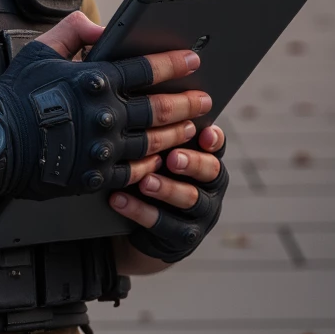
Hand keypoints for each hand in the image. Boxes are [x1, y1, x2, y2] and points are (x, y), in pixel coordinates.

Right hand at [0, 10, 212, 204]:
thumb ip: (72, 30)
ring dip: (177, 132)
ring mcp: (102, 147)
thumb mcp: (40, 51)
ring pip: (153, 140)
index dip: (173, 63)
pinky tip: (162, 157)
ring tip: (191, 126)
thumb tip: (99, 26)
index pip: (146, 68)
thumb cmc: (15, 96)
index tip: (193, 59)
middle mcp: (104, 114)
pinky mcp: (95, 175)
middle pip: (160, 107)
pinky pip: (135, 170)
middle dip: (188, 101)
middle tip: (205, 98)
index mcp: (94, 80)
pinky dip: (153, 163)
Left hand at [112, 123, 228, 263]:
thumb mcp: (156, 153)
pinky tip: (118, 199)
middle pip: (210, 171)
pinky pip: (163, 224)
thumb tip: (141, 96)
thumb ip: (158, 132)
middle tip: (173, 157)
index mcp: (207, 159)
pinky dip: (139, 210)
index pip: (216, 146)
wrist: (143, 227)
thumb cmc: (150, 174)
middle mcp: (210, 185)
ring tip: (144, 181)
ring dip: (166, 189)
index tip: (205, 133)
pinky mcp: (184, 237)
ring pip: (189, 199)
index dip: (214, 140)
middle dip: (192, 163)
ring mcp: (201, 214)